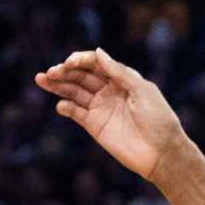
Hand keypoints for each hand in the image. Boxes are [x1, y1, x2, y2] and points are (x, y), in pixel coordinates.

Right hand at [35, 49, 183, 181]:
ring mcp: (101, 107)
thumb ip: (119, 72)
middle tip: (52, 71)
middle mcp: (109, 91)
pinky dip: (65, 107)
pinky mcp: (94, 125)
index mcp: (123, 79)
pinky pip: (75, 112)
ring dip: (58, 85)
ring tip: (42, 79)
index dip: (82, 60)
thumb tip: (98, 52)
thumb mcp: (142, 91)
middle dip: (65, 71)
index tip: (70, 62)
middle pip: (82, 76)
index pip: (97, 64)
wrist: (162, 152)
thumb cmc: (158, 119)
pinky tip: (62, 105)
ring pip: (74, 91)